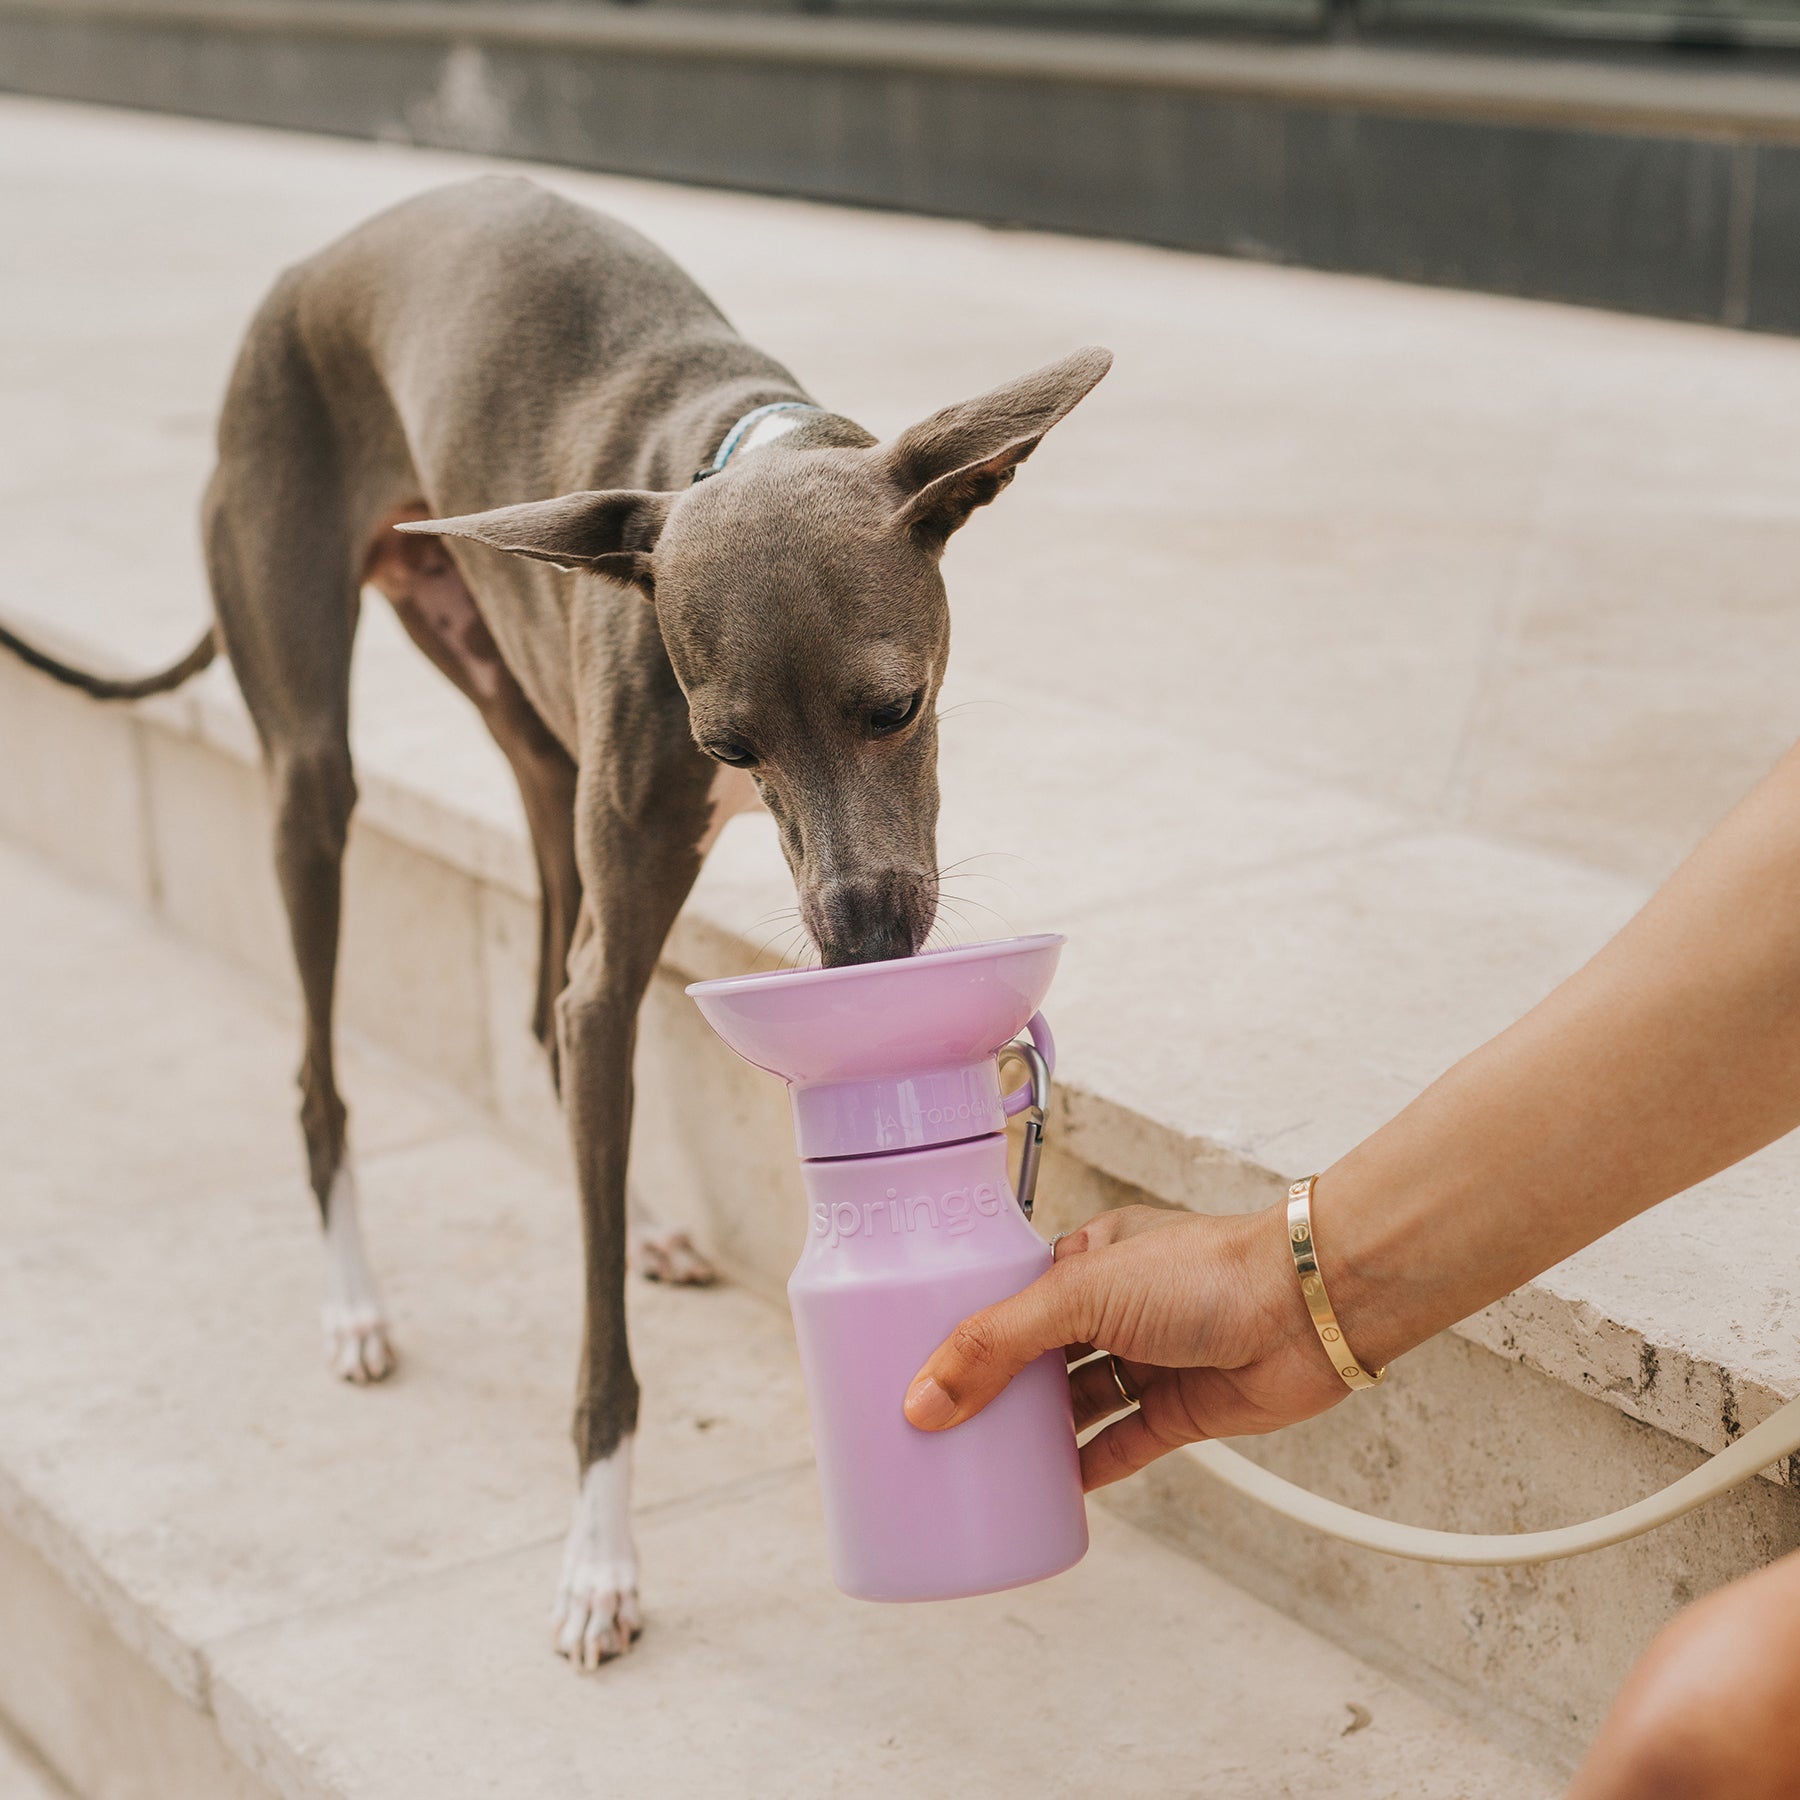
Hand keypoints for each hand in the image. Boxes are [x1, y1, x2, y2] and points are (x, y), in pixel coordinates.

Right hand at [902, 1203, 1349, 1488]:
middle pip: (1038, 1357)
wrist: (1307, 1312)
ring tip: (980, 1466)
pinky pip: (1120, 1445)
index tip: (920, 1371)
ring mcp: (1148, 1359)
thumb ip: (998, 1345)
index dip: (967, 1333)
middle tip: (938, 1430)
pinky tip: (1048, 1492)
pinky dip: (1086, 1469)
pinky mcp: (1179, 1411)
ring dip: (1035, 1433)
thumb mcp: (1079, 1294)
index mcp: (1086, 1258)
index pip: (1009, 1298)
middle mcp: (1115, 1307)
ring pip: (1076, 1403)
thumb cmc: (1204, 1273)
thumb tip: (924, 1400)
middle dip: (994, 1390)